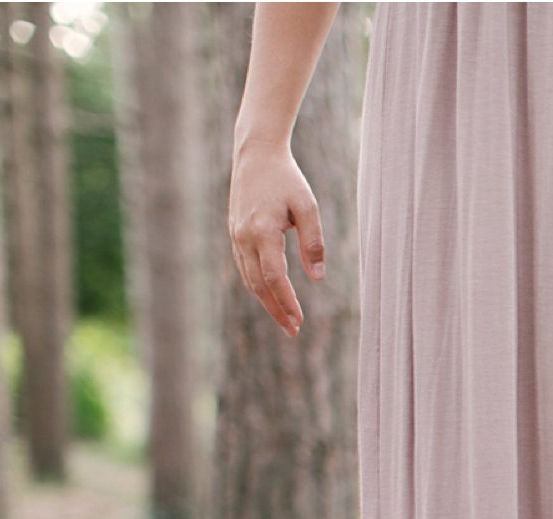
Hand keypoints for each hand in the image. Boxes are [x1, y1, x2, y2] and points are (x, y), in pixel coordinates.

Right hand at [228, 139, 325, 337]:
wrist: (256, 154)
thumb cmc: (287, 179)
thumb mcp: (307, 206)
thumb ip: (313, 242)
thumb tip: (317, 278)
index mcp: (262, 230)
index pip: (274, 277)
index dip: (287, 302)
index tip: (299, 321)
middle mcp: (244, 236)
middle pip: (258, 284)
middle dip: (276, 310)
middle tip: (294, 331)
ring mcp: (236, 235)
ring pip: (249, 278)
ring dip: (266, 302)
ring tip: (286, 320)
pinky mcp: (235, 232)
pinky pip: (245, 266)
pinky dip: (257, 285)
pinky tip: (271, 296)